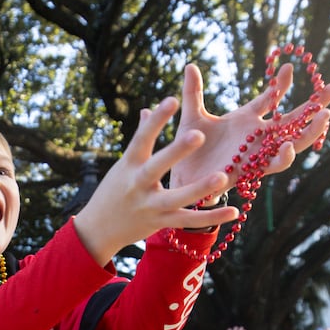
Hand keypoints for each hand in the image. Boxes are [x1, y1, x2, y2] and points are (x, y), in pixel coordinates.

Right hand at [72, 92, 234, 260]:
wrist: (98, 230)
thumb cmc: (113, 190)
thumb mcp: (123, 165)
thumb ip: (140, 138)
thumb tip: (148, 110)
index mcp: (129, 165)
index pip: (142, 138)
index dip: (156, 120)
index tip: (172, 99)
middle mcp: (137, 184)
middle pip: (158, 167)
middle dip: (176, 152)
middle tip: (198, 134)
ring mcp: (149, 206)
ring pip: (177, 198)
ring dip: (200, 188)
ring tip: (222, 176)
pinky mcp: (159, 223)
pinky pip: (188, 220)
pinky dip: (210, 217)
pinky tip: (232, 211)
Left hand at [175, 60, 329, 184]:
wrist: (181, 178)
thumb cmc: (188, 148)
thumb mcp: (191, 117)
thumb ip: (194, 92)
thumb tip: (190, 65)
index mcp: (245, 119)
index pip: (270, 98)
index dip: (282, 84)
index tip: (290, 67)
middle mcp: (256, 136)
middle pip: (292, 120)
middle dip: (315, 105)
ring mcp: (256, 153)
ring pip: (292, 143)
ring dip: (310, 132)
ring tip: (325, 116)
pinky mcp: (250, 171)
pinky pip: (272, 165)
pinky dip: (283, 157)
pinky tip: (289, 146)